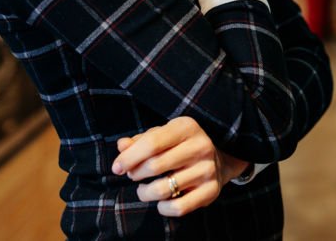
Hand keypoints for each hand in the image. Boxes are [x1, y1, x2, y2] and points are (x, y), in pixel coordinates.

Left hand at [111, 116, 250, 216]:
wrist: (218, 160)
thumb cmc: (180, 146)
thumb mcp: (162, 136)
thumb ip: (140, 140)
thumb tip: (121, 145)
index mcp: (187, 127)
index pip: (151, 143)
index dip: (128, 158)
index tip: (116, 168)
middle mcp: (201, 146)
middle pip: (154, 166)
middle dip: (135, 174)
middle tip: (133, 176)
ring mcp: (208, 169)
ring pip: (163, 189)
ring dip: (145, 193)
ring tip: (144, 190)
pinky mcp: (211, 190)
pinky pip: (178, 207)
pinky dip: (163, 208)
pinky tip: (162, 201)